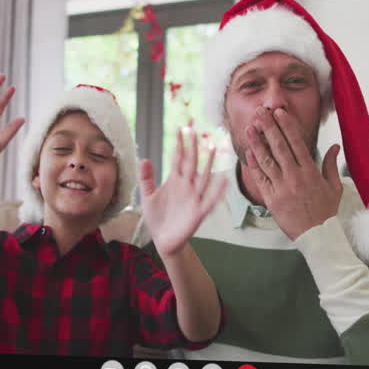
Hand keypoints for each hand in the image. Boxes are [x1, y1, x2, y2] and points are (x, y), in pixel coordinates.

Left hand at [140, 127, 229, 255]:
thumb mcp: (147, 196)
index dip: (179, 144)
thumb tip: (144, 158)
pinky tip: (224, 180)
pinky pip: (209, 200)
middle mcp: (186, 186)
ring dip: (208, 164)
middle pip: (191, 163)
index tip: (180, 128)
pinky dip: (217, 191)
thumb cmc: (157, 217)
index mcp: (174, 180)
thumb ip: (146, 178)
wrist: (162, 240)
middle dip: (192, 148)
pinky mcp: (198, 212)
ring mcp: (193, 198)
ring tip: (212, 149)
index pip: (178, 158)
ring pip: (203, 178)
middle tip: (194, 130)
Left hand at [242, 107, 342, 239]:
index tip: (280, 113)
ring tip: (249, 127)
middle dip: (269, 127)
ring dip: (257, 143)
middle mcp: (295, 177)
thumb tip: (335, 146)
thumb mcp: (335, 187)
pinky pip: (261, 179)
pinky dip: (254, 165)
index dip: (287, 126)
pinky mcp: (272, 199)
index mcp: (311, 172)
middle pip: (279, 147)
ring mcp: (282, 188)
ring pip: (266, 161)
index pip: (297, 143)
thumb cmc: (327, 211)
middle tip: (260, 112)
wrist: (318, 236)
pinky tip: (249, 152)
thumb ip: (332, 165)